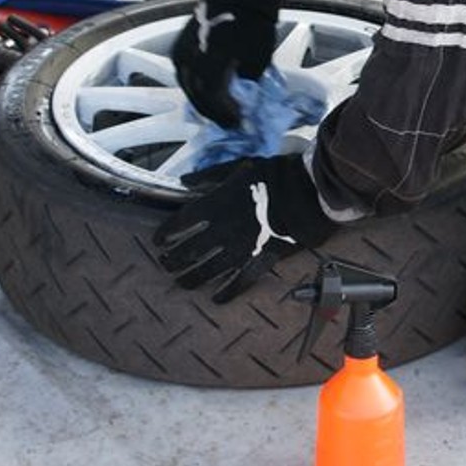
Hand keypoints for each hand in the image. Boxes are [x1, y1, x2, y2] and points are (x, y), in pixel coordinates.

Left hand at [153, 155, 334, 301]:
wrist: (308, 194)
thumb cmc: (274, 176)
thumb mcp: (239, 167)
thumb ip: (209, 175)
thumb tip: (183, 180)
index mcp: (215, 205)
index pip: (179, 224)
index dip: (165, 235)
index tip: (158, 241)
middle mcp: (222, 231)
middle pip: (188, 252)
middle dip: (172, 261)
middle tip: (165, 264)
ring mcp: (240, 249)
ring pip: (207, 272)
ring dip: (191, 279)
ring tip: (182, 283)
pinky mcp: (259, 262)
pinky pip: (238, 283)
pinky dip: (226, 293)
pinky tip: (215, 299)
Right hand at [171, 0, 295, 127]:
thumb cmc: (255, 21)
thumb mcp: (258, 59)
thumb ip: (246, 82)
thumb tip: (240, 95)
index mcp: (211, 62)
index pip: (213, 99)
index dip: (225, 115)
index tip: (239, 122)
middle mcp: (191, 57)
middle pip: (197, 95)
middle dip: (214, 112)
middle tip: (229, 122)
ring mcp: (182, 49)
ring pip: (187, 85)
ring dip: (202, 101)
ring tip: (218, 110)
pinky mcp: (179, 43)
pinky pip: (183, 72)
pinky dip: (194, 85)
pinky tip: (207, 91)